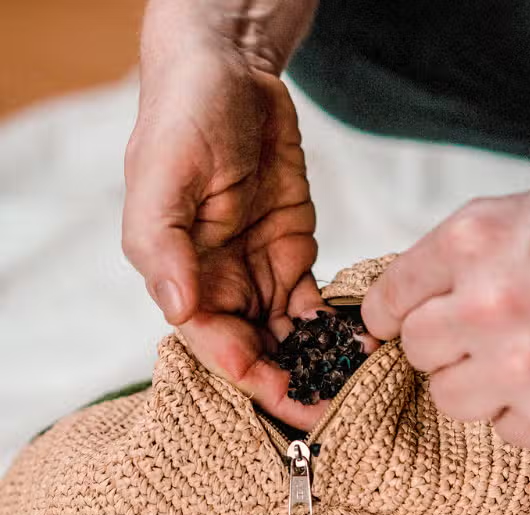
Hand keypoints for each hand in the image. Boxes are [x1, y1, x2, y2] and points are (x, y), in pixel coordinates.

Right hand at [123, 0, 324, 428]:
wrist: (233, 76)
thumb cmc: (186, 118)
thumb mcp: (162, 174)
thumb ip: (162, 245)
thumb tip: (179, 309)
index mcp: (184, 273)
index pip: (213, 339)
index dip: (247, 372)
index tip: (286, 397)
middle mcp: (221, 282)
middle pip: (254, 349)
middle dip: (288, 384)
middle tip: (331, 415)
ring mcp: (259, 270)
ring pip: (286, 336)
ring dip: (315, 364)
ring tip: (354, 390)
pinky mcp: (293, 253)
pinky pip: (312, 304)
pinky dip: (333, 327)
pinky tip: (358, 344)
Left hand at [363, 178, 529, 447]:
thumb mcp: (516, 218)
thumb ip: (451, 259)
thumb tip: (399, 304)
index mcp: (469, 242)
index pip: (387, 299)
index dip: (387, 315)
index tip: (391, 325)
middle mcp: (486, 302)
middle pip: (415, 350)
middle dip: (440, 344)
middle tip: (477, 332)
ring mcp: (519, 361)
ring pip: (448, 397)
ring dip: (476, 382)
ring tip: (517, 357)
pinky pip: (503, 429)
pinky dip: (523, 412)